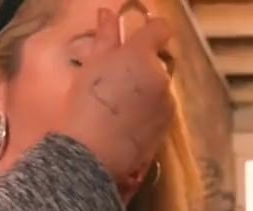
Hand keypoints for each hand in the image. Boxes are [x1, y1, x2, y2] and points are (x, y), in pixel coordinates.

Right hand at [58, 8, 173, 185]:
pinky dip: (148, 113)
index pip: (159, 29)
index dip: (152, 30)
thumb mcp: (90, 67)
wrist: (92, 154)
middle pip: (155, 63)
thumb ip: (105, 37)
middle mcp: (160, 75)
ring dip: (145, 92)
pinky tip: (126, 125)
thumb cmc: (85, 105)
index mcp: (140, 55)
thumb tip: (108, 12)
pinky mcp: (167, 127)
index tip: (141, 35)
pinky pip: (160, 111)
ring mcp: (167, 103)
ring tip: (118, 109)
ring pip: (158, 89)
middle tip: (114, 83)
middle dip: (140, 69)